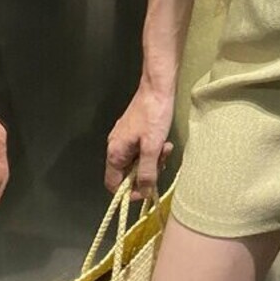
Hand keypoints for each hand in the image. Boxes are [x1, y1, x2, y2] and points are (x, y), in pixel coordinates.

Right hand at [105, 81, 173, 198]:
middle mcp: (115, 146)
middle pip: (127, 173)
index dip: (129, 192)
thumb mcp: (152, 147)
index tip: (146, 191)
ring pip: (136, 161)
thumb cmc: (154, 115)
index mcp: (115, 152)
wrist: (157, 87)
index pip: (114, 184)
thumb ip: (146, 171)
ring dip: (152, 160)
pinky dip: (152, 150)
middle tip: (161, 163)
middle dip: (146, 172)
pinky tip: (164, 142)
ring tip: (165, 148)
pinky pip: (141, 150)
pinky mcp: (133, 132)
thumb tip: (143, 192)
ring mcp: (124, 138)